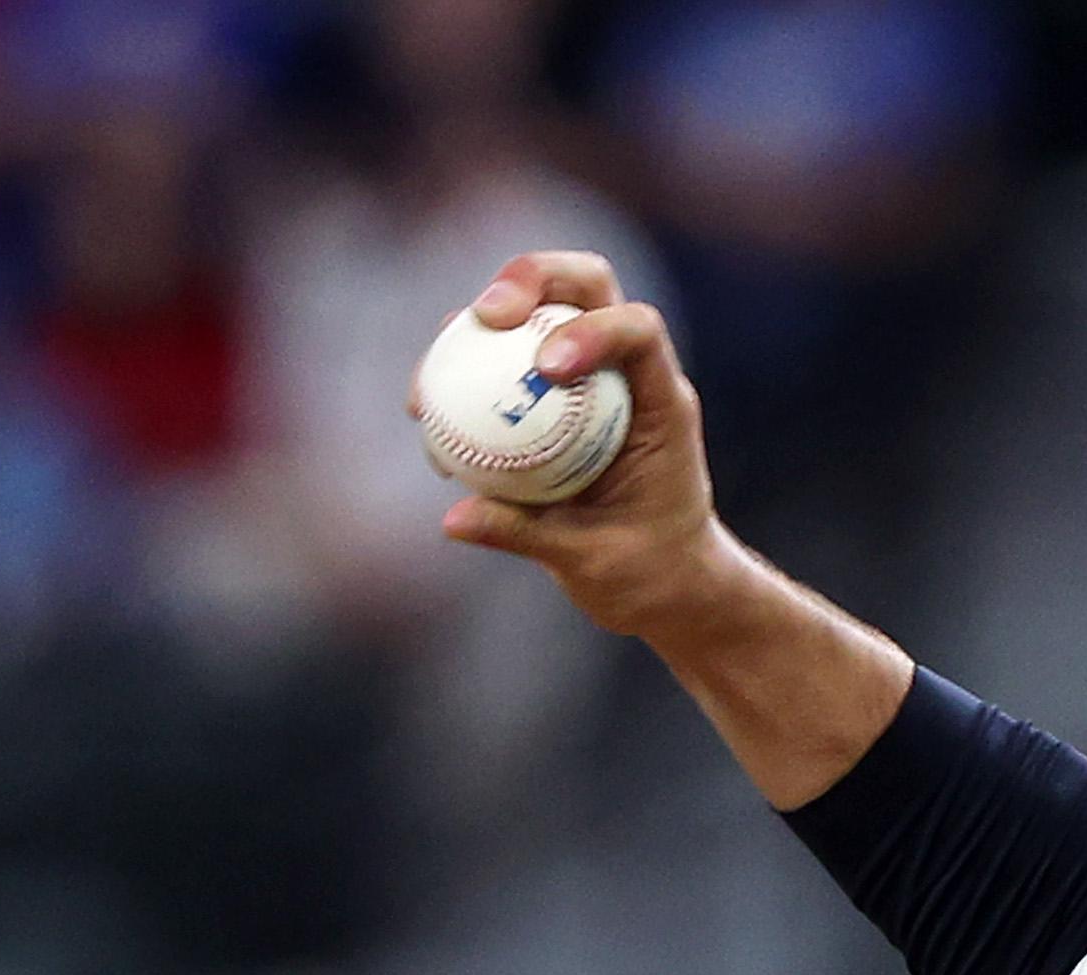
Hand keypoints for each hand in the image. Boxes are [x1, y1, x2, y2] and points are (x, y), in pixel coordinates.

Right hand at [412, 251, 745, 640]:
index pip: (638, 331)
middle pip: (584, 286)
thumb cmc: (649, 572)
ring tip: (431, 378)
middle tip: (484, 315)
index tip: (546, 368)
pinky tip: (424, 412)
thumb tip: (455, 518)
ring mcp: (586, 379)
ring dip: (477, 324)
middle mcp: (626, 376)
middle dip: (531, 278)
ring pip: (534, 313)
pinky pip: (499, 367)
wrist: (661, 583)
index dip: (591, 328)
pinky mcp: (548, 400)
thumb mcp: (597, 563)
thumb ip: (531, 535)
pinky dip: (460, 375)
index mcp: (661, 405)